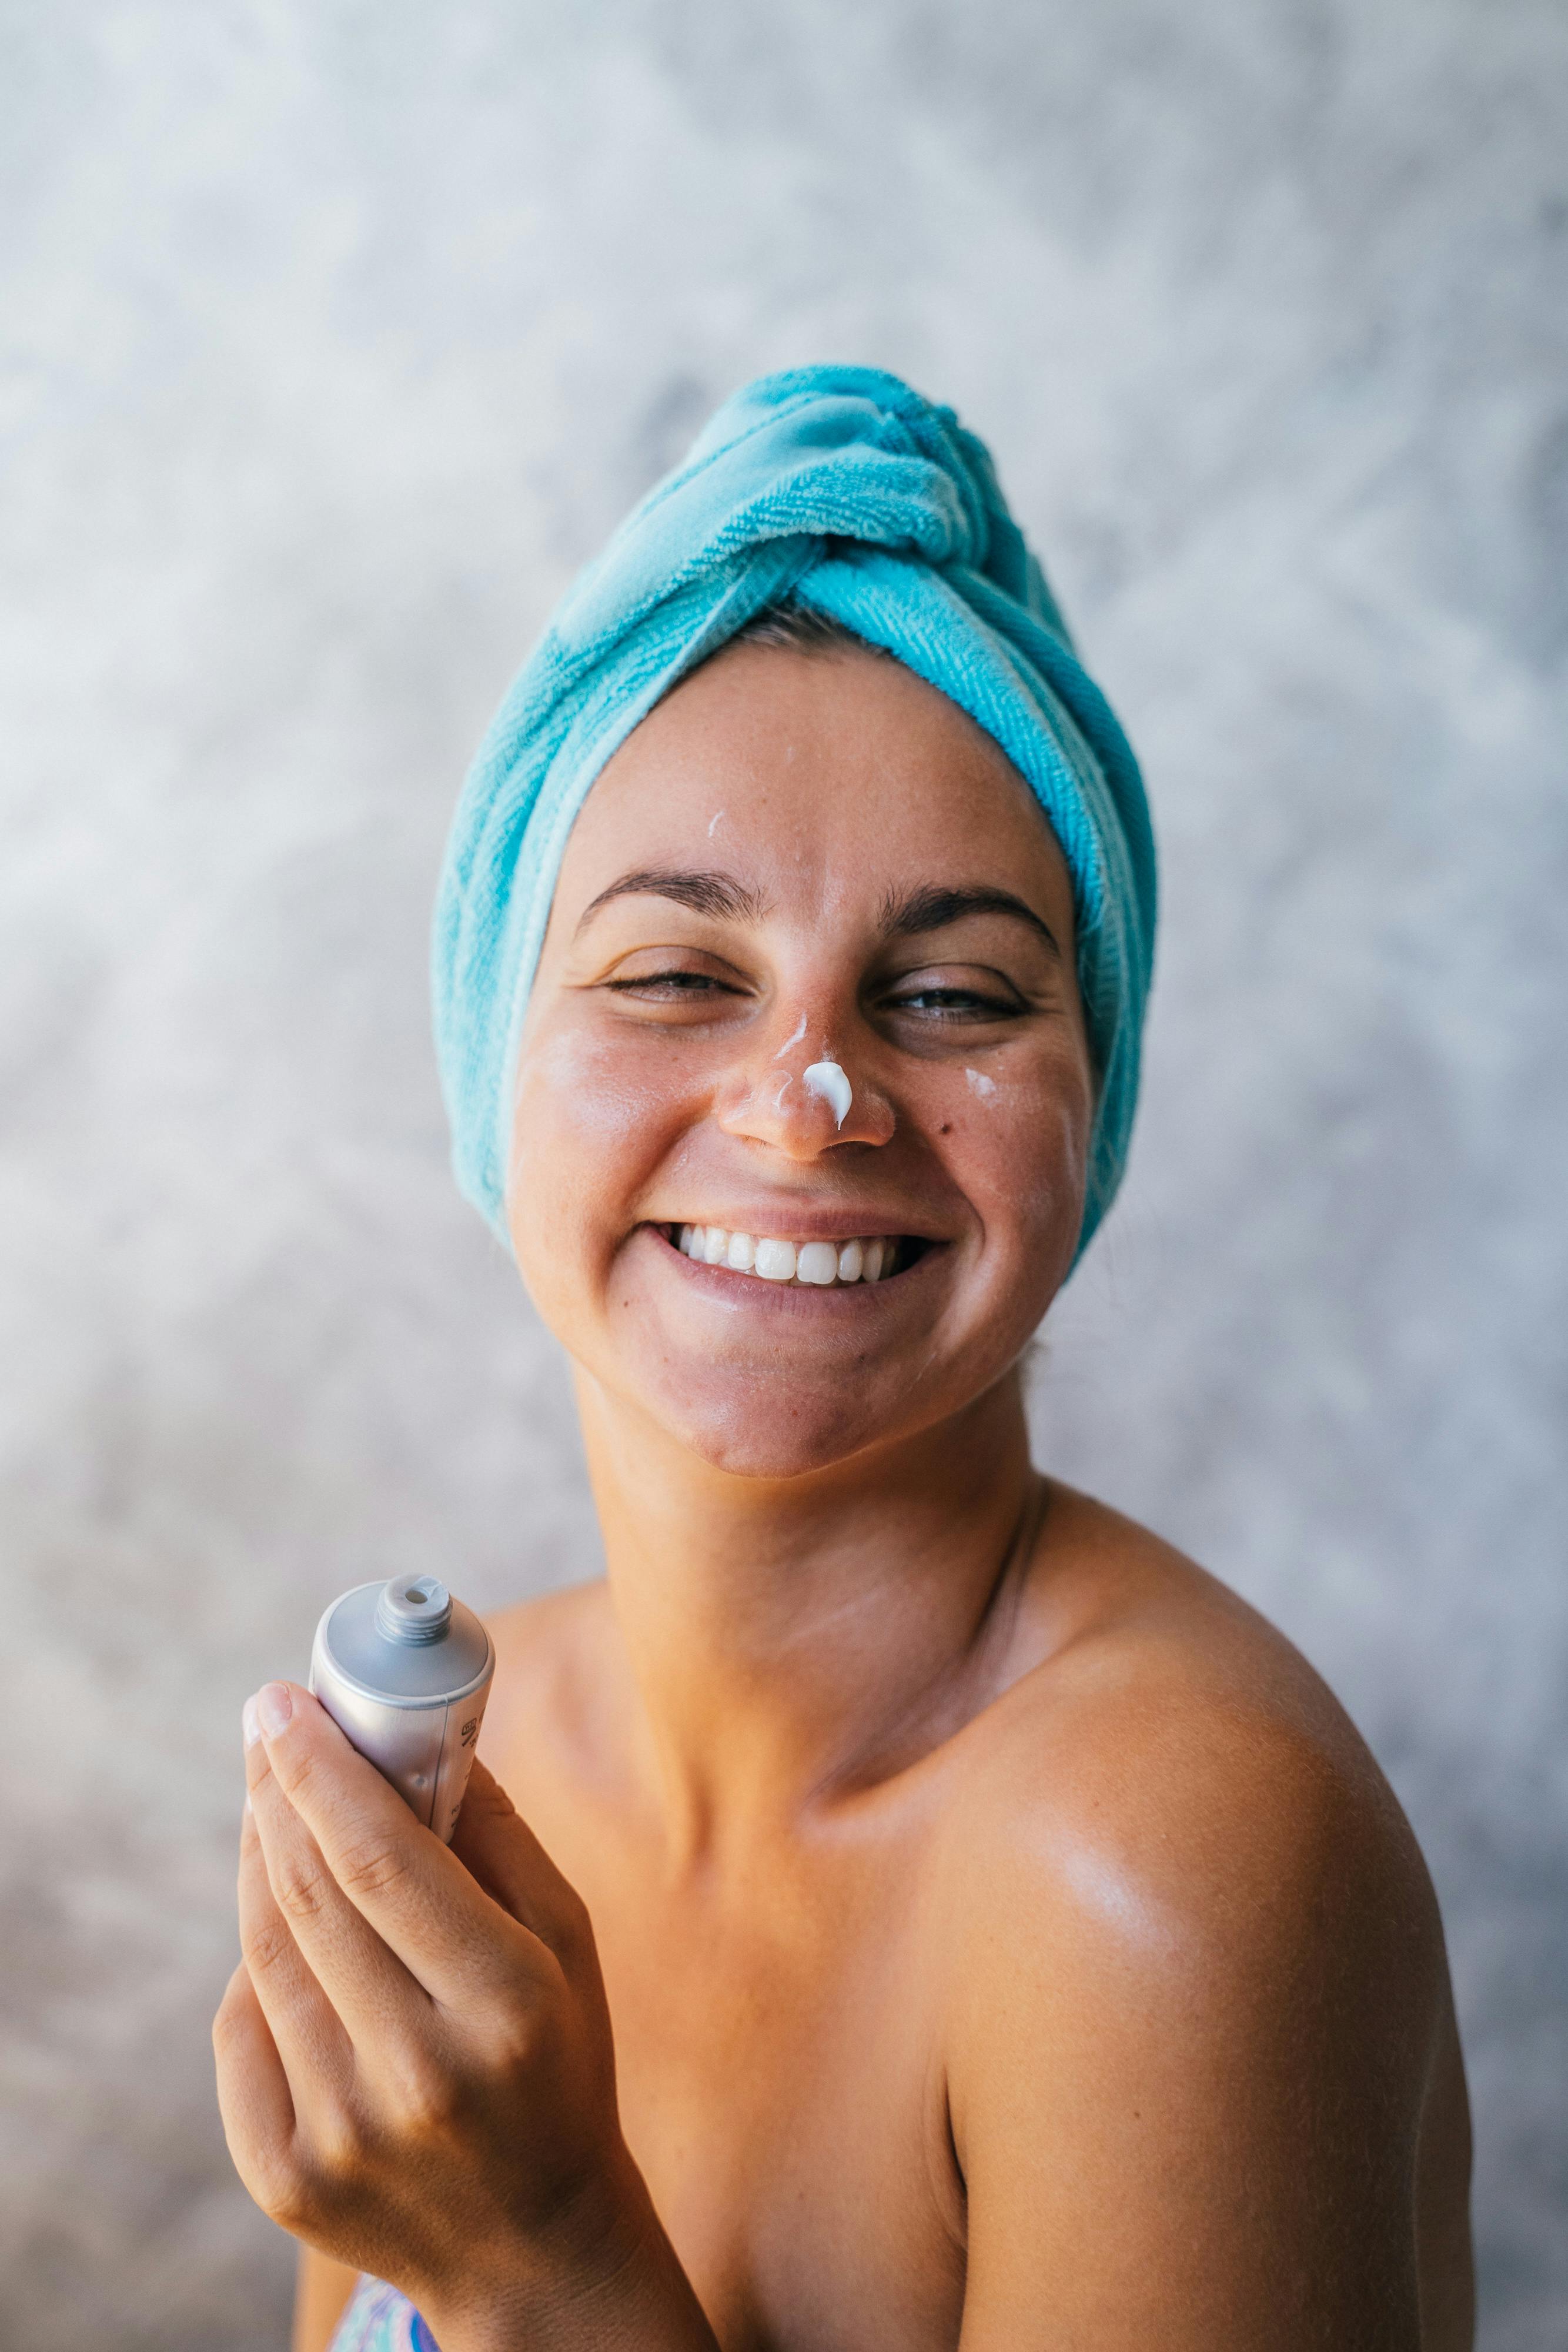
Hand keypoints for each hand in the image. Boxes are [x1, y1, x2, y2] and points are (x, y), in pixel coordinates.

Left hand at [213, 1681, 714, 2351]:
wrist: (536, 2248)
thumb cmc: (559, 2065)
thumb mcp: (566, 1943)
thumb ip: (499, 1837)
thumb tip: (424, 1737)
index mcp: (506, 2005)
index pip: (381, 1860)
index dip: (321, 1770)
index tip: (280, 1702)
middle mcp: (420, 2072)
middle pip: (312, 1897)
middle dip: (277, 1793)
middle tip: (264, 1727)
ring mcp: (343, 2133)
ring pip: (266, 1956)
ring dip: (258, 1861)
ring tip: (268, 1803)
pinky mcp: (286, 2179)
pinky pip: (243, 2035)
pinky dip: (255, 1965)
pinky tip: (280, 1924)